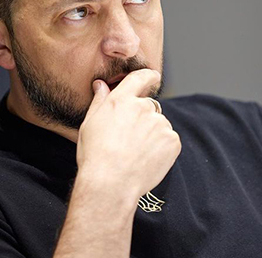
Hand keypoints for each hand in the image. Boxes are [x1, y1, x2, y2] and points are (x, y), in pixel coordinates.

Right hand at [75, 69, 180, 199]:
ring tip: (136, 153)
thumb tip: (101, 85)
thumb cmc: (95, 156)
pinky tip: (147, 160)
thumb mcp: (90, 125)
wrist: (111, 184)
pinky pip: (169, 140)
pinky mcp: (172, 140)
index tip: (153, 77)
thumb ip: (100, 101)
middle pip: (149, 107)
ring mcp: (160, 123)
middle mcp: (143, 107)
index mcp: (122, 100)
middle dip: (143, 119)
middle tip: (130, 140)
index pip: (139, 78)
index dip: (148, 76)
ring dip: (153, 134)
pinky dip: (162, 148)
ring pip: (160, 125)